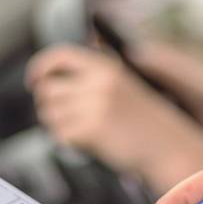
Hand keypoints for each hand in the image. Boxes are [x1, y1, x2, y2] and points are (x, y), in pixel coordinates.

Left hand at [26, 45, 202, 190]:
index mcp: (106, 67)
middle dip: (50, 105)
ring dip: (60, 125)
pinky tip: (90, 143)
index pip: (58, 56)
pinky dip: (69, 142)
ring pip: (49, 114)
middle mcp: (98, 82)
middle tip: (66, 116)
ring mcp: (93, 106)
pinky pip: (60, 135)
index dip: (40, 68)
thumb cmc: (148, 122)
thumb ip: (95, 77)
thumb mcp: (126, 86)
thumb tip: (55, 78)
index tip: (34, 80)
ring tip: (84, 131)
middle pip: (47, 89)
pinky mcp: (89, 130)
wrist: (168, 147)